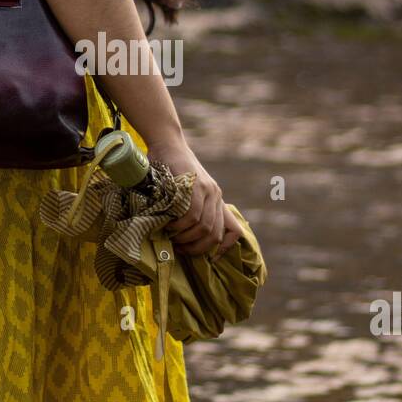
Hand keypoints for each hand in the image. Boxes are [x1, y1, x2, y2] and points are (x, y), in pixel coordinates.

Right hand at [146, 136, 243, 257]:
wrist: (168, 143)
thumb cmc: (171, 169)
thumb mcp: (186, 191)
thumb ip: (190, 209)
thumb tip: (182, 238)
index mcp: (217, 200)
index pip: (234, 231)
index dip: (225, 249)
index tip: (210, 258)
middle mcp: (216, 195)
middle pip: (214, 233)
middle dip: (197, 248)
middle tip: (180, 249)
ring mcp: (208, 190)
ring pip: (204, 226)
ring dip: (186, 238)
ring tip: (172, 238)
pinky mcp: (196, 185)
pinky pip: (192, 215)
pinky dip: (180, 226)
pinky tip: (169, 225)